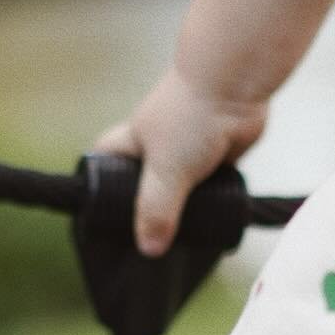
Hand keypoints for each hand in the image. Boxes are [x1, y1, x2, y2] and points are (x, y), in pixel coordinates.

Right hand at [89, 65, 267, 257]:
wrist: (236, 84)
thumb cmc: (190, 116)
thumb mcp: (166, 170)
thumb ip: (156, 209)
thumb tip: (149, 250)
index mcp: (129, 146)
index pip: (102, 169)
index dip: (98, 192)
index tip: (102, 221)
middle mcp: (154, 150)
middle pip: (141, 188)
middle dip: (145, 213)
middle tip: (146, 244)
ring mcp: (185, 155)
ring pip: (177, 193)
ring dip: (181, 213)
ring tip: (180, 246)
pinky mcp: (215, 159)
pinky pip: (207, 191)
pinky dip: (209, 206)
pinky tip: (210, 228)